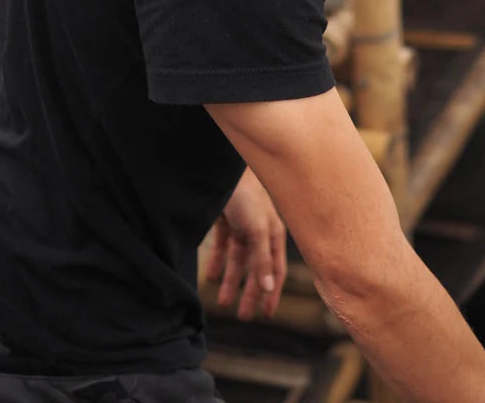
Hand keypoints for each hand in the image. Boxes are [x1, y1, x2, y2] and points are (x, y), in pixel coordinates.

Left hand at [204, 166, 286, 319]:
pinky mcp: (225, 220)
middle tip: (243, 316)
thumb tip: (268, 288)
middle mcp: (260, 232)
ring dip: (230, 281)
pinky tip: (209, 276)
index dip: (272, 292)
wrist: (222, 168)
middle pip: (256, 269)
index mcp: (273, 235)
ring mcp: (241, 226)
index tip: (267, 314)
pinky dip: (217, 261)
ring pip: (237, 260)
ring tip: (221, 301)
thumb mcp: (257, 228)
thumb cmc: (247, 194)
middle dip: (249, 292)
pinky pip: (222, 246)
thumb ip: (262, 258)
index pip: (275, 270)